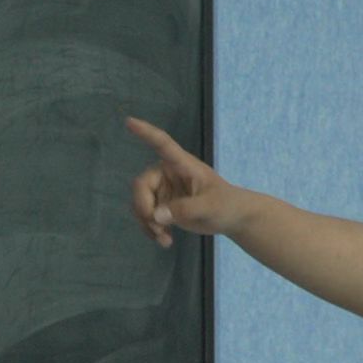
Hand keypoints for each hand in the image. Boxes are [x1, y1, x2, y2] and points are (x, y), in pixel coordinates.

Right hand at [125, 118, 239, 246]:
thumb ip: (185, 209)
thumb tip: (157, 216)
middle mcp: (168, 174)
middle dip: (144, 208)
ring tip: (164, 239)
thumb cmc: (227, 204)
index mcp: (182, 164)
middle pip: (141, 185)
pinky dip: (151, 230)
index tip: (129, 121)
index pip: (163, 144)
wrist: (233, 219)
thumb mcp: (210, 206)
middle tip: (156, 226)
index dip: (146, 133)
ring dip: (147, 224)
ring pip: (140, 204)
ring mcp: (164, 191)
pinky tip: (165, 240)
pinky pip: (146, 217)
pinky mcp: (163, 207)